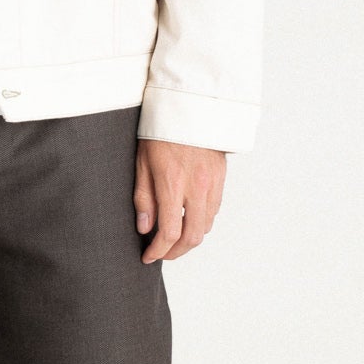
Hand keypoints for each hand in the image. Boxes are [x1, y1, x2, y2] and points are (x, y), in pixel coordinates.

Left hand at [134, 139, 226, 262]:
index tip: (148, 256)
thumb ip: (144, 198)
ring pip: (206, 227)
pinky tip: (189, 220)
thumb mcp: (142, 162)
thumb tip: (145, 228)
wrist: (191, 107)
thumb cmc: (161, 132)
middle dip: (175, 253)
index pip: (169, 232)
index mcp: (172, 184)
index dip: (158, 250)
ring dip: (189, 240)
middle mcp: (195, 188)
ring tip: (173, 241)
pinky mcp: (220, 179)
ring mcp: (211, 184)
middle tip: (161, 254)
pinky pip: (214, 211)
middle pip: (191, 237)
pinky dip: (201, 223)